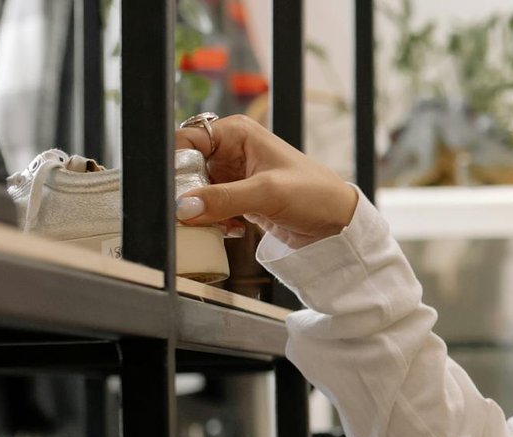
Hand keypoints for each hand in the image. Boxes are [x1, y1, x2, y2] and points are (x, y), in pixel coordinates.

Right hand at [174, 115, 358, 242]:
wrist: (337, 223)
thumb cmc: (314, 194)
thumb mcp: (267, 194)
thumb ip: (224, 199)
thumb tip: (184, 206)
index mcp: (236, 133)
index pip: (186, 141)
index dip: (176, 166)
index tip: (175, 193)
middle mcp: (231, 151)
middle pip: (187, 169)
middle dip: (188, 193)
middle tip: (192, 214)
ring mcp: (233, 176)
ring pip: (197, 191)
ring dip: (201, 211)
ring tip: (220, 223)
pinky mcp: (238, 199)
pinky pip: (211, 208)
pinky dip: (214, 221)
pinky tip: (231, 228)